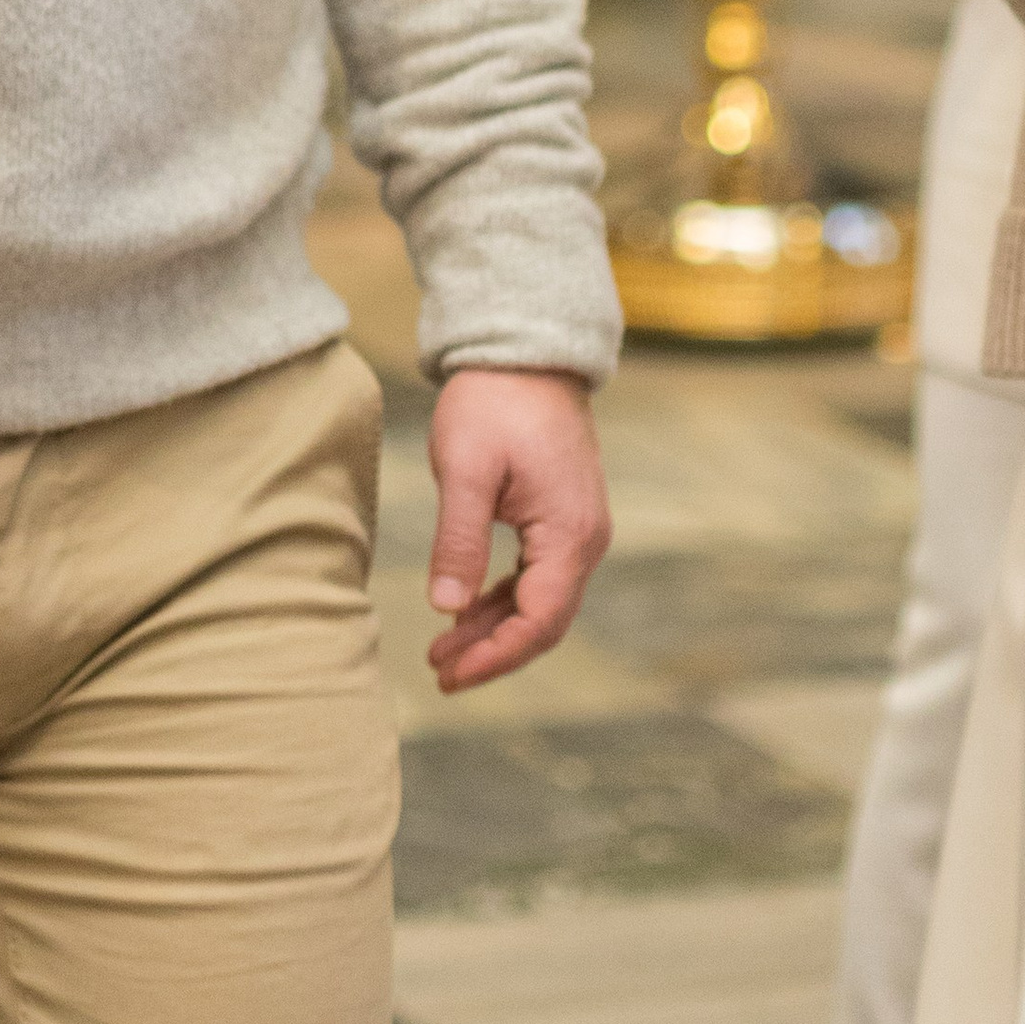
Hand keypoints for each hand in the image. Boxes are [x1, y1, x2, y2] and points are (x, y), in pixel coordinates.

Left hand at [424, 368, 610, 693]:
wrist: (525, 350)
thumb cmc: (493, 401)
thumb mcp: (465, 469)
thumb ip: (459, 540)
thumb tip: (446, 607)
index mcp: (569, 535)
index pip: (539, 622)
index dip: (495, 656)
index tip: (449, 673)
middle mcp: (585, 540)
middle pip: (544, 621)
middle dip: (493, 651)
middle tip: (439, 671)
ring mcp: (577, 529)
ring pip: (540, 601)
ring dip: (494, 627)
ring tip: (443, 648)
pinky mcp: (561, 516)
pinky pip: (536, 574)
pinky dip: (502, 597)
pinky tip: (464, 607)